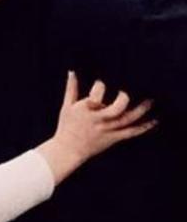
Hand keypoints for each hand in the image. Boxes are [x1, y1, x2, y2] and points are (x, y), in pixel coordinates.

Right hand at [36, 72, 156, 182]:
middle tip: (126, 92)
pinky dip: (144, 127)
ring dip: (141, 110)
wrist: (68, 149)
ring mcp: (108, 129)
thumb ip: (71, 88)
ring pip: (128, 120)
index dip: (100, 85)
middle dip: (124, 99)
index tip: (101, 83)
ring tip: (150, 101)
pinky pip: (132, 132)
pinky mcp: (114, 138)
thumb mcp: (66, 106)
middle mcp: (99, 119)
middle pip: (116, 109)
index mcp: (86, 110)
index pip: (96, 94)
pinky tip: (154, 121)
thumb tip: (72, 72)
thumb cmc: (67, 126)